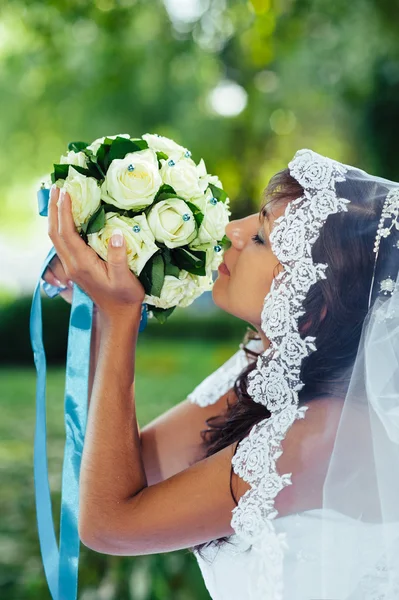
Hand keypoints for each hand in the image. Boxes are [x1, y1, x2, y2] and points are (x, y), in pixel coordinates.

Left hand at [48, 185, 144, 321]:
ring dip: (55, 216)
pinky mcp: (76, 267)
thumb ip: (119, 257)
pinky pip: (63, 243)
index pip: (68, 233)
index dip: (65, 211)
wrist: (117, 315)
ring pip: (56, 238)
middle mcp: (72, 264)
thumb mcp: (125, 279)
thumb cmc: (124, 297)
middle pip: (55, 233)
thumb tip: (117, 234)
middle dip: (54, 209)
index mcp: (82, 264)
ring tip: (59, 197)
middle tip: (58, 187)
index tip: (67, 192)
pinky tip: (67, 218)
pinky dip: (62, 226)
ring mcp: (72, 266)